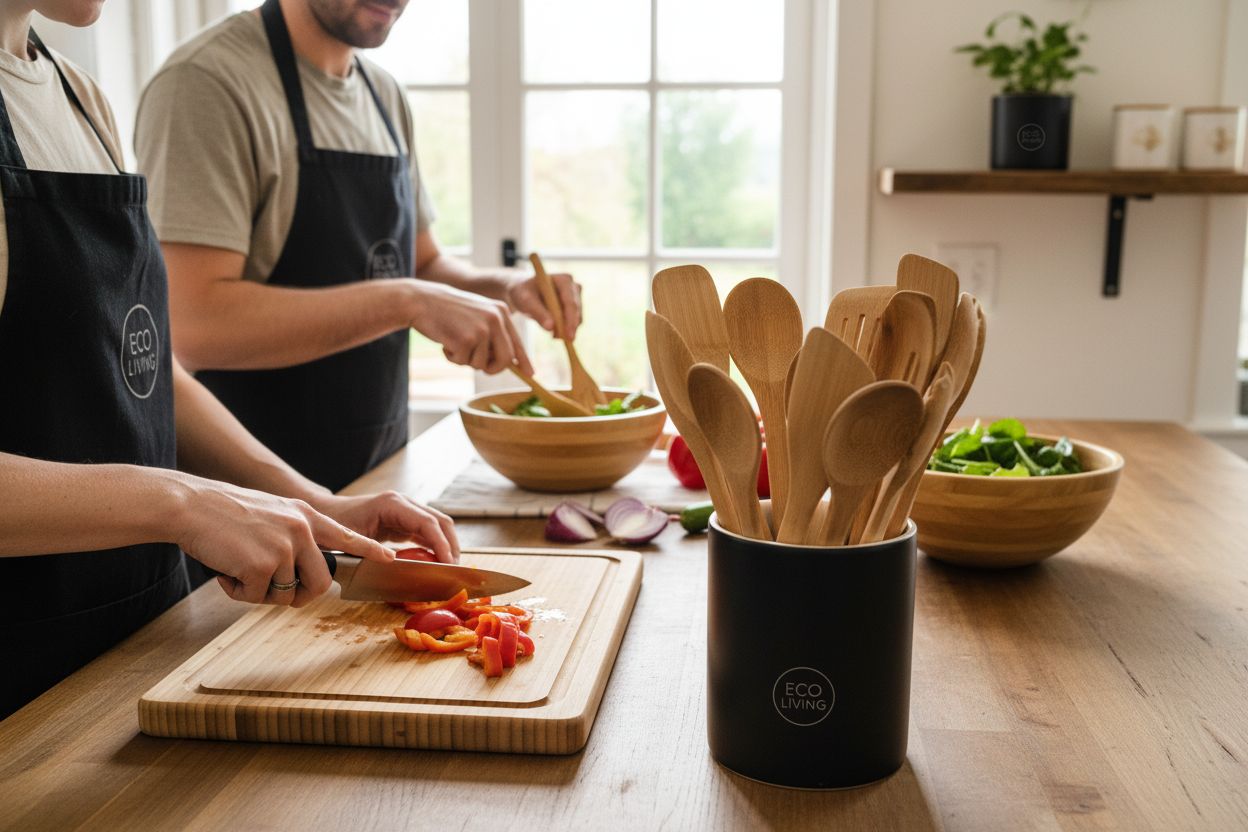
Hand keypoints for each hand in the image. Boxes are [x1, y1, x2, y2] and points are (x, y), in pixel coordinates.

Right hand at [175, 478, 394, 607]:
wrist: (190, 505)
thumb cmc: (223, 514)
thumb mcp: (270, 515)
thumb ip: (292, 536)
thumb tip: (301, 573)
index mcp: (304, 515)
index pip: (345, 536)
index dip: (367, 549)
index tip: (388, 557)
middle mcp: (301, 530)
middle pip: (320, 582)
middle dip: (299, 596)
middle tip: (271, 590)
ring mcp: (285, 547)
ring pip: (285, 595)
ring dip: (259, 592)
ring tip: (237, 568)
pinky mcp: (264, 564)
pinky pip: (256, 597)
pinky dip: (237, 592)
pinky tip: (224, 569)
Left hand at [309, 491, 459, 563]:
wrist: (322, 512)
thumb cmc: (332, 524)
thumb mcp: (350, 540)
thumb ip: (372, 551)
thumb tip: (394, 563)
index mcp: (392, 504)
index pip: (428, 522)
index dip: (442, 544)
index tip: (449, 564)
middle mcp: (403, 503)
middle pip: (440, 521)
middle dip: (451, 545)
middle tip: (454, 571)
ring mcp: (405, 510)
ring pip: (437, 525)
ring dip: (446, 546)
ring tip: (449, 569)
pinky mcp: (403, 519)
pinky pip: (426, 531)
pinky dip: (435, 546)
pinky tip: (436, 562)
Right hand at [407, 281, 533, 374]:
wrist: (421, 300)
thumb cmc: (448, 311)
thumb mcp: (477, 315)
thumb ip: (493, 333)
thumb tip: (511, 361)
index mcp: (501, 311)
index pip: (517, 342)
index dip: (524, 360)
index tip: (531, 374)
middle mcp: (495, 319)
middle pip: (505, 359)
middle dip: (493, 368)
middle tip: (480, 366)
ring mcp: (481, 329)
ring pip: (482, 364)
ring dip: (466, 360)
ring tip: (454, 342)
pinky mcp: (465, 339)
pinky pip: (463, 362)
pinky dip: (452, 357)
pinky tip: (445, 342)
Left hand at [505, 271, 581, 339]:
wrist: (524, 292)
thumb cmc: (523, 292)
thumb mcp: (525, 301)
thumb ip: (538, 313)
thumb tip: (551, 328)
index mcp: (563, 280)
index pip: (570, 303)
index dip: (570, 320)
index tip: (569, 336)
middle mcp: (573, 286)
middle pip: (576, 311)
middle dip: (569, 327)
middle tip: (556, 338)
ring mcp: (576, 296)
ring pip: (577, 318)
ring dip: (566, 329)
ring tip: (552, 335)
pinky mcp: (575, 306)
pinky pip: (574, 321)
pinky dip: (565, 329)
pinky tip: (554, 332)